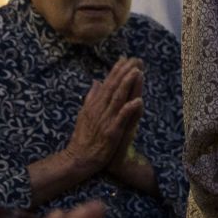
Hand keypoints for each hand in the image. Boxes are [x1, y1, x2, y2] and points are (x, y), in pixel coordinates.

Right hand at [65, 58, 143, 181]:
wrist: (79, 158)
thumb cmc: (82, 138)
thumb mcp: (84, 114)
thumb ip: (91, 97)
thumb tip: (96, 81)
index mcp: (94, 104)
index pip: (107, 83)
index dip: (116, 70)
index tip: (125, 58)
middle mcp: (99, 109)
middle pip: (113, 87)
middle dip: (124, 72)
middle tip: (135, 59)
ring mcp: (105, 120)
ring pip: (118, 98)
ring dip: (127, 84)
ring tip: (136, 72)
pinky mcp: (111, 132)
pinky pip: (122, 118)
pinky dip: (129, 109)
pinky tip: (139, 100)